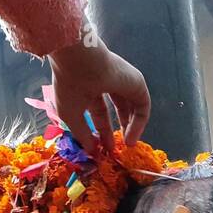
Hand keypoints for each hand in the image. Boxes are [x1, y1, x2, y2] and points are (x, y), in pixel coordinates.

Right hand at [49, 34, 150, 154]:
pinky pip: (142, 108)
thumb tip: (91, 152)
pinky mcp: (137, 83)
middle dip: (118, 129)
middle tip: (117, 149)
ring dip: (131, 128)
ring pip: (131, 107)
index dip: (102, 131)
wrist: (79, 61)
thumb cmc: (70, 86)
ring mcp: (123, 82)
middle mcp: (107, 83)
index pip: (100, 112)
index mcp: (90, 88)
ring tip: (127, 146)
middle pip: (118, 108)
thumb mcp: (71, 116)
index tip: (102, 149)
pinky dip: (138, 125)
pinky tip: (131, 139)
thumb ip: (82, 135)